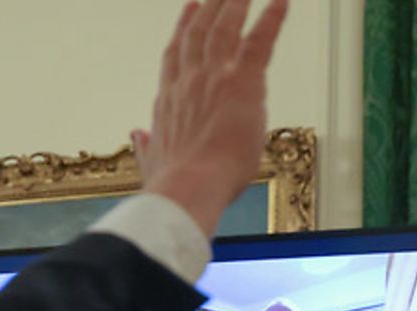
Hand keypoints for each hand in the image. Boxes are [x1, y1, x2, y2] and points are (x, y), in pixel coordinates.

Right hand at [130, 0, 287, 237]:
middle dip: (208, 8)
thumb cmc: (174, 182)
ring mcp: (214, 78)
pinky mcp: (243, 81)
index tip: (189, 10)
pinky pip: (259, 41)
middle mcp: (189, 82)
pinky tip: (279, 2)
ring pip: (224, 29)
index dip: (183, 31)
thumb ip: (146, 146)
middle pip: (198, 34)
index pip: (175, 57)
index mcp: (169, 101)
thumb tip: (137, 136)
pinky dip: (271, 18)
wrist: (187, 186)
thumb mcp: (152, 162)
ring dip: (234, 4)